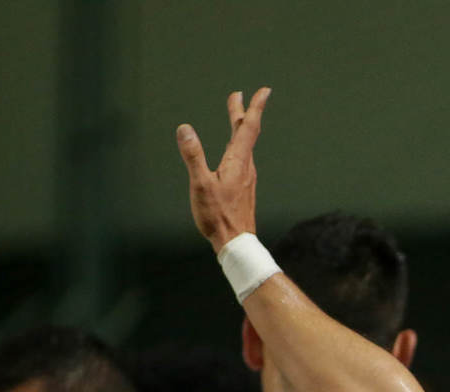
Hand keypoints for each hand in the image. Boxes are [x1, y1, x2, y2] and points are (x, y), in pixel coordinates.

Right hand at [177, 88, 271, 253]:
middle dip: (242, 112)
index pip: (248, 127)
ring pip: (245, 146)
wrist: (236, 243)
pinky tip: (234, 151)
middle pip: (247, 133)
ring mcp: (246, 178)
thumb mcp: (201, 185)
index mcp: (237, 161)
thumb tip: (185, 128)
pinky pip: (242, 158)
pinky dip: (238, 144)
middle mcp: (246, 167)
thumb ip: (193, 156)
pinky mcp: (243, 188)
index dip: (255, 107)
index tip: (264, 90)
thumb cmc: (217, 216)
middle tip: (238, 96)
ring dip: (241, 128)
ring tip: (236, 117)